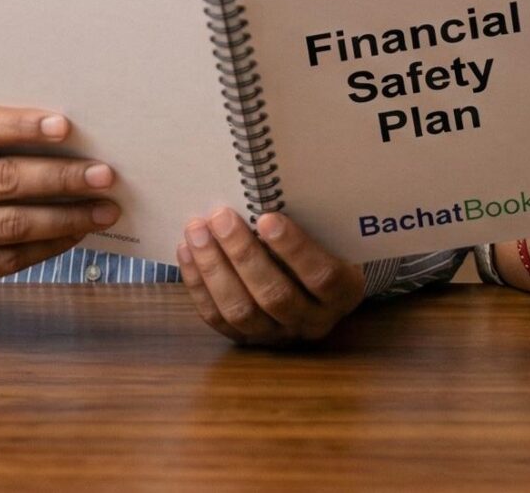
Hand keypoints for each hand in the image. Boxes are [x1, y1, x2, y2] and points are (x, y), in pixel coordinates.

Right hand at [0, 107, 117, 302]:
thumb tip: (66, 138)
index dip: (21, 126)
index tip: (65, 126)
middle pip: (2, 179)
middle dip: (60, 176)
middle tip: (104, 174)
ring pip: (12, 224)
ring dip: (66, 217)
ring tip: (104, 210)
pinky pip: (10, 259)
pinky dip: (50, 245)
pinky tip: (76, 233)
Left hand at [176, 208, 367, 344]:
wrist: (316, 284)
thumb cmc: (321, 246)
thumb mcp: (328, 235)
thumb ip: (307, 222)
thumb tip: (263, 190)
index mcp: (343, 292)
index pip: (321, 276)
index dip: (294, 249)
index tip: (267, 218)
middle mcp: (313, 321)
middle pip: (275, 295)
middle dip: (242, 254)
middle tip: (220, 217)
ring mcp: (278, 334)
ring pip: (242, 311)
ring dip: (214, 269)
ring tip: (197, 231)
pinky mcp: (247, 339)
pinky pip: (217, 318)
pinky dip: (198, 284)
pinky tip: (186, 252)